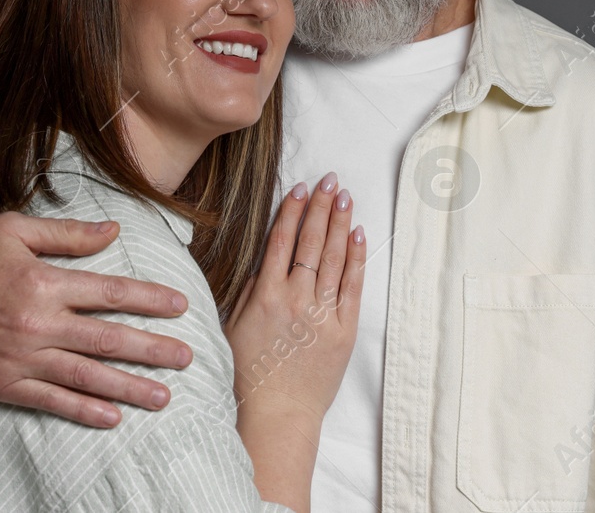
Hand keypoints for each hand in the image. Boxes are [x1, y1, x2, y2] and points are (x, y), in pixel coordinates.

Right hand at [0, 210, 195, 426]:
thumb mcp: (14, 230)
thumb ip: (66, 234)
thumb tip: (112, 232)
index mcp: (44, 281)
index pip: (111, 291)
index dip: (149, 300)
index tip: (180, 306)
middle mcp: (38, 322)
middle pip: (109, 338)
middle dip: (153, 350)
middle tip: (186, 358)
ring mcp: (21, 357)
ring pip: (87, 376)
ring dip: (129, 387)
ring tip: (162, 397)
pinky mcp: (2, 383)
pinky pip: (51, 401)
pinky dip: (84, 410)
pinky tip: (111, 417)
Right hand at [224, 171, 365, 425]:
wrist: (278, 413)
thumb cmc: (250, 374)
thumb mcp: (236, 326)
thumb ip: (252, 290)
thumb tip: (267, 260)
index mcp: (266, 295)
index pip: (281, 241)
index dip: (292, 211)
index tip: (300, 188)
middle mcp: (296, 299)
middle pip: (312, 242)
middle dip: (321, 207)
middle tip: (330, 180)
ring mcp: (323, 314)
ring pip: (335, 258)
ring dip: (340, 223)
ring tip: (345, 197)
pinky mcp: (344, 330)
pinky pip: (353, 286)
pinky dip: (356, 258)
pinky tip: (358, 235)